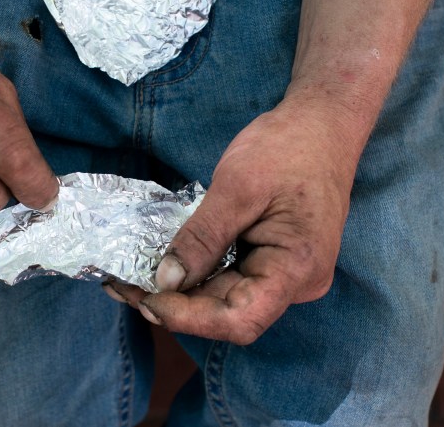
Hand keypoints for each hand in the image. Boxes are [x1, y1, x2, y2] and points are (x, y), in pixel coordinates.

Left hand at [104, 102, 356, 344]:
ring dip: (181, 292)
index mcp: (297, 268)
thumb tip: (166, 282)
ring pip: (227, 298)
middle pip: (230, 313)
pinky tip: (163, 264)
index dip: (189, 318)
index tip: (146, 297)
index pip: (239, 319)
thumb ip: (203, 237)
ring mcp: (288, 275)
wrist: (322, 123)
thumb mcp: (237, 186)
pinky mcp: (275, 261)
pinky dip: (198, 274)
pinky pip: (233, 278)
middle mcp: (297, 283)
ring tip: (131, 278)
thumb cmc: (287, 147)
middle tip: (121, 285)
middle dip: (175, 305)